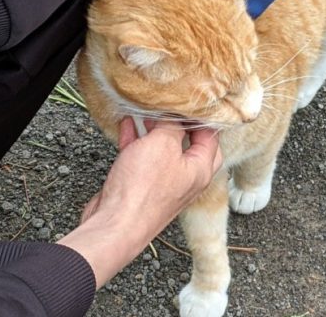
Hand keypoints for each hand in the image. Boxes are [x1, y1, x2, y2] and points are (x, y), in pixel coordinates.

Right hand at [59, 118, 222, 287]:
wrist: (114, 226)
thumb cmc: (143, 189)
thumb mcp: (163, 144)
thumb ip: (172, 125)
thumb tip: (174, 115)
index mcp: (201, 169)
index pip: (211, 137)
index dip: (202, 117)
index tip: (192, 100)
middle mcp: (186, 179)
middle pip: (189, 145)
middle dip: (179, 124)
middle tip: (171, 106)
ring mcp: (163, 185)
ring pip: (163, 151)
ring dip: (155, 131)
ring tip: (147, 111)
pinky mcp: (140, 188)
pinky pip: (142, 159)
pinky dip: (136, 141)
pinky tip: (127, 124)